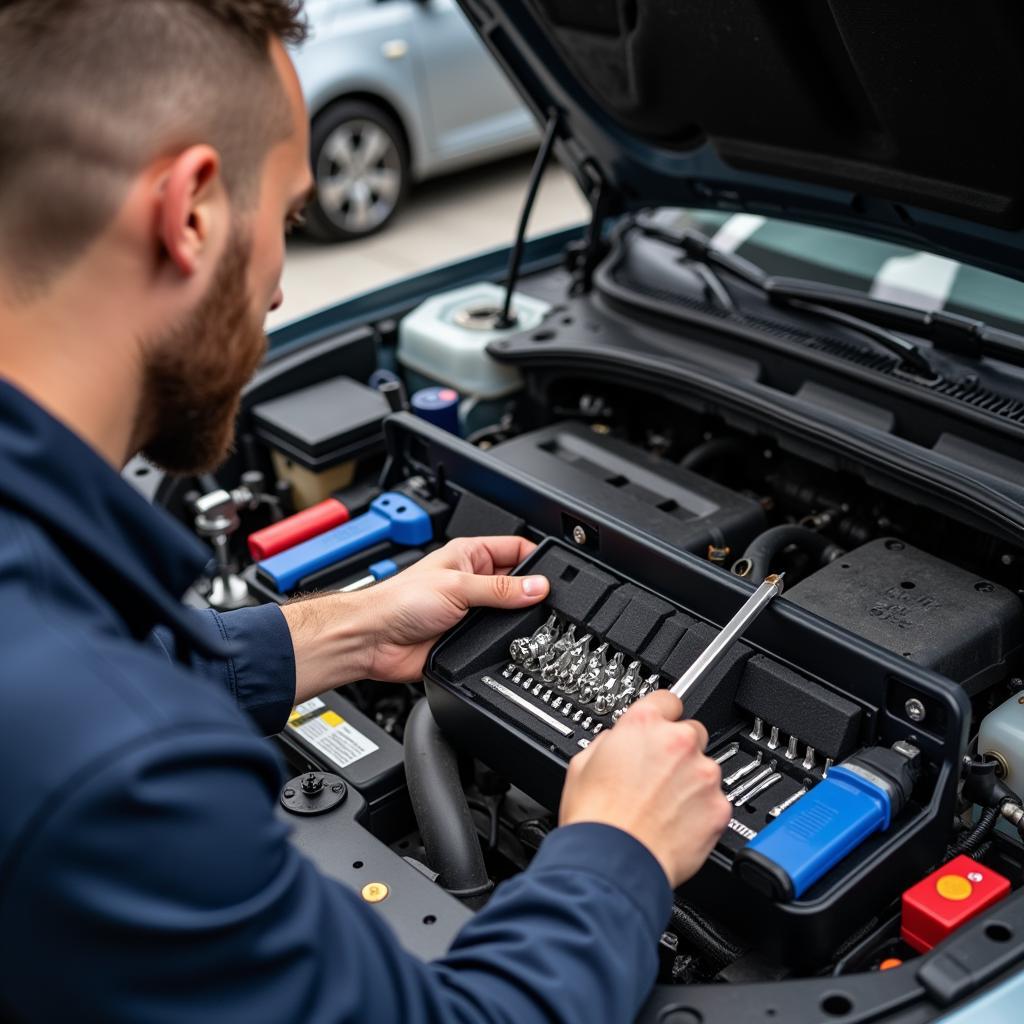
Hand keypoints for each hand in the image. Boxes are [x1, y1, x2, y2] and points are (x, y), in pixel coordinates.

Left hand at [362, 536, 549, 682]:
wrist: (373, 640)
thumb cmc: (398, 601)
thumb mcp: (458, 586)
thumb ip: (500, 588)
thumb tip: (537, 587)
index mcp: (470, 555)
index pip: (516, 549)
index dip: (537, 560)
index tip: (555, 575)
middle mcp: (473, 581)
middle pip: (517, 584)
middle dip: (531, 593)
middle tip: (548, 603)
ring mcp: (471, 611)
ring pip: (509, 614)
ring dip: (516, 620)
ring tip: (531, 624)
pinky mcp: (467, 639)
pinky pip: (496, 640)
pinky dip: (504, 642)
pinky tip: (510, 643)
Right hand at [559, 690, 731, 887]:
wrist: (613, 863)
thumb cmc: (596, 818)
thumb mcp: (583, 762)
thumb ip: (610, 741)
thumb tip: (619, 743)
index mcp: (643, 723)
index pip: (667, 699)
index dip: (661, 716)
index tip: (660, 727)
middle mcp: (678, 742)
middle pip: (691, 732)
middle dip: (678, 751)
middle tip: (658, 776)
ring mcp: (702, 774)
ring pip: (705, 768)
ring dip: (691, 782)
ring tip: (664, 807)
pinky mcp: (718, 807)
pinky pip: (715, 801)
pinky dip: (702, 811)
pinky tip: (676, 824)